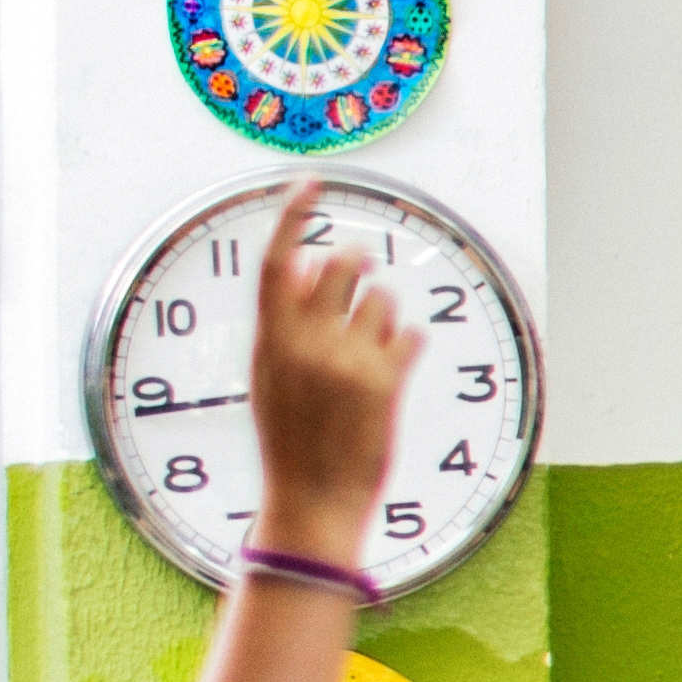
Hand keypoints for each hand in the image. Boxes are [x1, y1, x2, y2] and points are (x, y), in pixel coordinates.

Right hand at [244, 186, 413, 554]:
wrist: (312, 498)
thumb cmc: (292, 436)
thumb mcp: (272, 374)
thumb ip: (287, 321)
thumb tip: (311, 264)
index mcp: (270, 339)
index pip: (276, 261)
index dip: (293, 215)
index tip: (310, 183)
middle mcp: (307, 343)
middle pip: (344, 265)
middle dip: (360, 265)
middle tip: (362, 281)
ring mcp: (348, 361)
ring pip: (384, 299)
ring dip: (386, 316)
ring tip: (371, 351)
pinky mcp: (386, 383)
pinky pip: (411, 335)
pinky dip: (407, 346)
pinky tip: (393, 370)